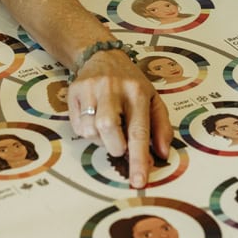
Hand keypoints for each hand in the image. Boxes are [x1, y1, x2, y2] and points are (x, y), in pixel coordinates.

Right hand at [67, 50, 172, 188]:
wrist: (103, 55)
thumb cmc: (131, 83)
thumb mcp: (153, 98)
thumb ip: (161, 127)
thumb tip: (163, 154)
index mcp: (137, 92)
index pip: (139, 130)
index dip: (138, 159)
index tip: (139, 181)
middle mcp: (113, 88)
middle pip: (109, 130)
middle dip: (115, 147)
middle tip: (120, 145)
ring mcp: (92, 88)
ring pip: (91, 130)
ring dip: (101, 140)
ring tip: (108, 128)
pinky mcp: (75, 90)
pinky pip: (77, 126)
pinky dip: (87, 132)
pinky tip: (94, 119)